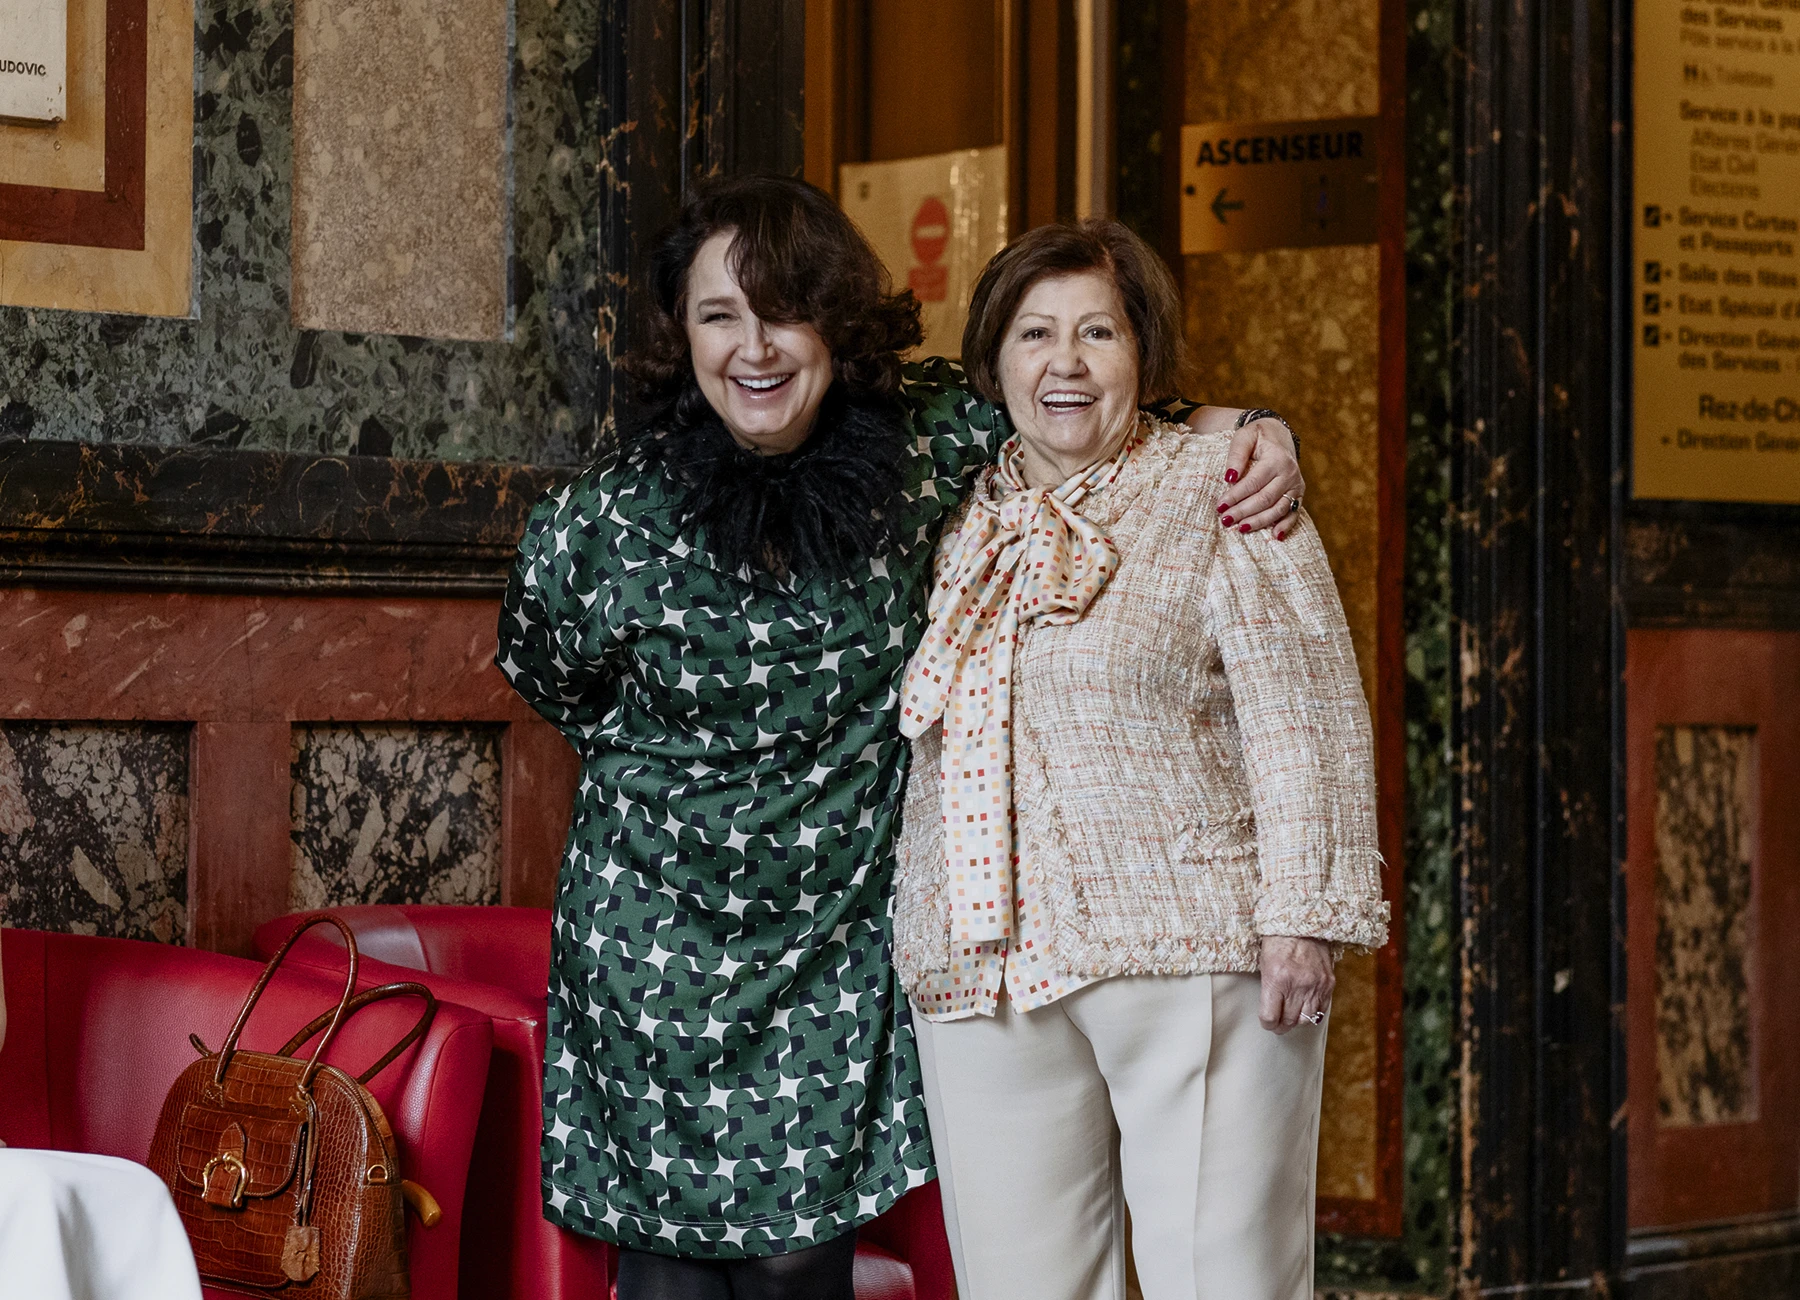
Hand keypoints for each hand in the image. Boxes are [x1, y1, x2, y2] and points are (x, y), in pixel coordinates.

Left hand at [1221, 415, 1304, 536]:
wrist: (1279, 435)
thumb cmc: (1258, 437)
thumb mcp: (1244, 437)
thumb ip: (1236, 455)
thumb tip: (1229, 477)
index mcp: (1277, 458)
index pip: (1253, 482)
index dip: (1236, 496)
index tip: (1220, 505)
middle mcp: (1289, 473)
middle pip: (1265, 499)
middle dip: (1244, 512)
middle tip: (1225, 520)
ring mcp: (1296, 486)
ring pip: (1278, 509)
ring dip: (1259, 521)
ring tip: (1240, 528)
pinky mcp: (1298, 495)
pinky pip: (1294, 513)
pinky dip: (1285, 526)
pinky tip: (1275, 536)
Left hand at [1258, 935, 1333, 1034]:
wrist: (1303, 923)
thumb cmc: (1278, 942)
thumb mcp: (1264, 964)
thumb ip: (1268, 989)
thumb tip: (1271, 1012)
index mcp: (1276, 979)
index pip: (1270, 1017)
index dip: (1267, 1023)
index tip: (1267, 1022)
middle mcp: (1297, 985)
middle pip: (1289, 1021)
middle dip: (1281, 1026)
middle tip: (1278, 1024)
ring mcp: (1316, 985)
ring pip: (1306, 1019)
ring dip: (1296, 1021)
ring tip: (1291, 1018)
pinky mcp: (1329, 983)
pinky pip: (1321, 1009)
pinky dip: (1312, 1013)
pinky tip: (1305, 1008)